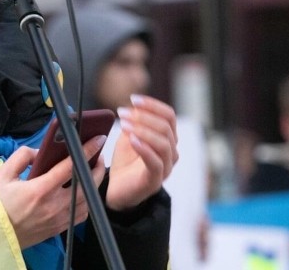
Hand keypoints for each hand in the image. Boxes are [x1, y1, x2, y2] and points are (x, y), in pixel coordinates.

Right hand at [0, 134, 106, 248]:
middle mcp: (54, 205)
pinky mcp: (59, 229)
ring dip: (93, 185)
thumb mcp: (3, 174)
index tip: (98, 140)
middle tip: (99, 156)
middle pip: (87, 185)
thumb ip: (22, 157)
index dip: (87, 151)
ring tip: (92, 172)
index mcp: (40, 189)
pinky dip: (87, 202)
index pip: (70, 166)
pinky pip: (81, 215)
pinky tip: (83, 193)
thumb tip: (40, 152)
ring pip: (87, 201)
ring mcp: (59, 219)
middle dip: (97, 168)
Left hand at [106, 95, 177, 210]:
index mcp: (167, 138)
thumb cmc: (125, 161)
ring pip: (164, 144)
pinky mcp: (155, 180)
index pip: (169, 116)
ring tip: (124, 124)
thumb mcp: (128, 136)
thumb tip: (135, 105)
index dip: (153, 105)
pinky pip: (156, 162)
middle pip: (166, 128)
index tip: (133, 99)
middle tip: (122, 113)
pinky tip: (132, 139)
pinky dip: (144, 148)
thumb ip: (134, 122)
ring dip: (143, 130)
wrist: (117, 188)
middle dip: (143, 116)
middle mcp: (171, 152)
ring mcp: (166, 167)